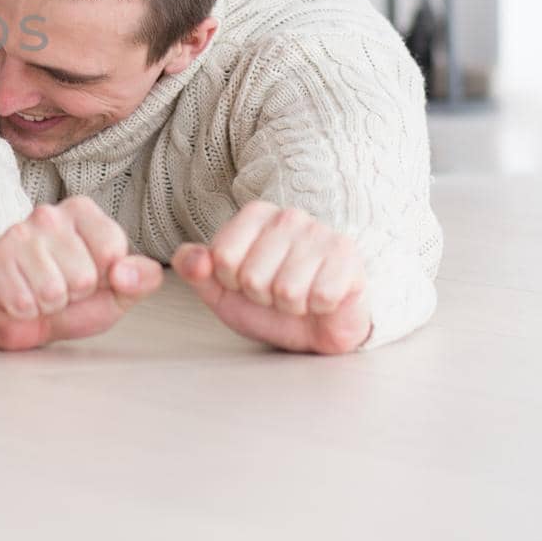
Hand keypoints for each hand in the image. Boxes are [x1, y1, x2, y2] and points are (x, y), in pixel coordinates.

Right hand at [0, 196, 163, 350]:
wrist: (21, 318)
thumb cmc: (71, 299)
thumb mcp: (116, 292)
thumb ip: (140, 279)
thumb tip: (126, 273)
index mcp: (82, 212)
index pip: (111, 251)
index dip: (105, 278)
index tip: (91, 276)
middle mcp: (48, 214)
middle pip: (83, 276)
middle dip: (75, 294)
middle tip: (62, 288)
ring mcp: (18, 234)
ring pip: (52, 291)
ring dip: (49, 304)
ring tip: (41, 293)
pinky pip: (23, 302)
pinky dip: (25, 311)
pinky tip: (22, 297)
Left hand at [171, 201, 371, 354]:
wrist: (318, 325)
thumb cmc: (268, 304)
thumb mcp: (221, 291)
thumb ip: (195, 270)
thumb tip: (193, 258)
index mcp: (255, 215)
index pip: (221, 256)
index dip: (231, 282)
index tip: (246, 281)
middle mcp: (289, 216)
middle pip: (252, 276)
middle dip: (261, 296)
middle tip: (276, 293)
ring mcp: (321, 233)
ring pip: (286, 289)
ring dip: (290, 305)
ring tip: (299, 296)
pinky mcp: (349, 256)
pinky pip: (320, 296)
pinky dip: (318, 308)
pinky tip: (322, 300)